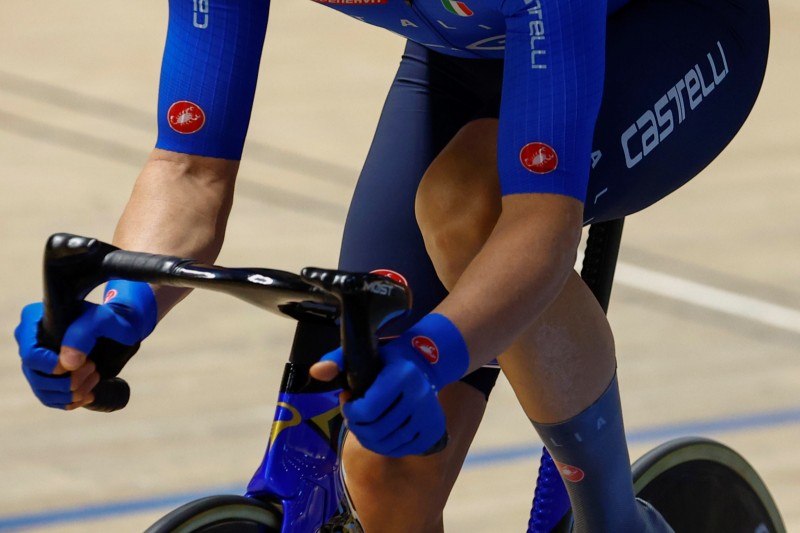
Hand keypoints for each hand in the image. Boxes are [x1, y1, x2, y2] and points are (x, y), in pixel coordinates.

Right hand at [14, 280, 156, 409]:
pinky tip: (90, 393)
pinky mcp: (47, 376)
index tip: (81, 364)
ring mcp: (37, 361)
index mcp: (34, 319)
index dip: (51, 366)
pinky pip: (50, 398)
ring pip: (42, 390)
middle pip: (35, 375)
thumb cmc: (110, 320)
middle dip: (66, 381)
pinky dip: (71, 401)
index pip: (30, 353)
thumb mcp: (102, 320)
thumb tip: (66, 365)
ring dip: (71, 392)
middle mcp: (30, 341)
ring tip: (96, 376)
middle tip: (94, 368)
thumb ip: (83, 336)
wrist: (118, 328)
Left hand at [311, 313, 469, 456]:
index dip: (350, 411)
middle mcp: (420, 396)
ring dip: (368, 439)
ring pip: (388, 443)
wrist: (425, 364)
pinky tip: (379, 433)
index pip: (368, 409)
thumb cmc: (387, 360)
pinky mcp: (433, 431)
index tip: (347, 402)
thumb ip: (336, 360)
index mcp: (403, 375)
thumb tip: (316, 372)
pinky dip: (384, 446)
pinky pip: (401, 450)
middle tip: (353, 416)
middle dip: (356, 426)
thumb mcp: (362, 354)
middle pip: (376, 430)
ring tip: (364, 425)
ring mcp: (429, 416)